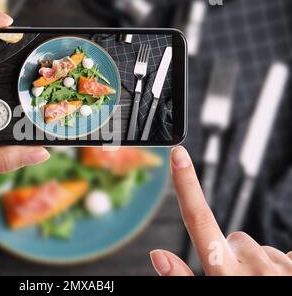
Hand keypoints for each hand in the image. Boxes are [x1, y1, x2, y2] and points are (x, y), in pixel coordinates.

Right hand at [150, 146, 291, 275]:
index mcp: (223, 274)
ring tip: (257, 284)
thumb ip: (181, 277)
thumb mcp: (206, 294)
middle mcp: (253, 267)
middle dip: (233, 252)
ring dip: (258, 264)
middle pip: (235, 238)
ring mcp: (281, 268)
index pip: (198, 220)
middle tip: (235, 278)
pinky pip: (288, 256)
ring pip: (261, 248)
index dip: (186, 184)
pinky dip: (281, 267)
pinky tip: (278, 281)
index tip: (179, 154)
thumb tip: (157, 254)